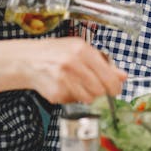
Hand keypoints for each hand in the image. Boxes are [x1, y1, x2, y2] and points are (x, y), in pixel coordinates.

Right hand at [0, 37, 126, 103]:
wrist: (28, 60)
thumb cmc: (56, 52)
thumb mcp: (80, 49)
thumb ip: (103, 62)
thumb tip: (123, 76)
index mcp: (81, 50)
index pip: (108, 76)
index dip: (115, 87)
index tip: (115, 90)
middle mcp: (72, 64)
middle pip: (100, 90)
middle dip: (101, 92)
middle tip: (95, 87)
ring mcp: (63, 80)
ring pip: (88, 98)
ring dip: (87, 95)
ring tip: (77, 84)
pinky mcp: (56, 93)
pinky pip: (74, 101)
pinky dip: (72, 97)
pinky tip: (64, 86)